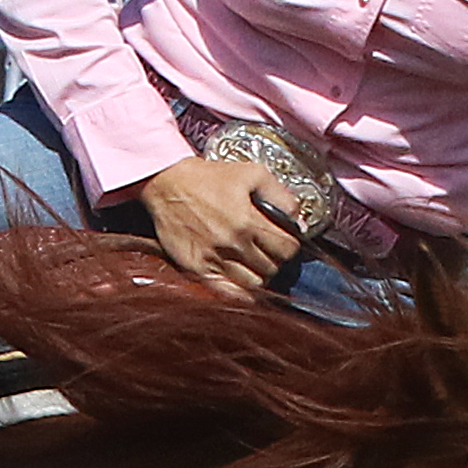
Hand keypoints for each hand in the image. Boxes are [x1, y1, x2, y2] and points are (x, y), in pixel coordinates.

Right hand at [131, 154, 309, 295]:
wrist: (167, 184)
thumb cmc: (208, 178)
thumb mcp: (251, 174)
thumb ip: (280, 195)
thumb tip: (299, 219)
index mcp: (248, 221)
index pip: (287, 248)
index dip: (290, 246)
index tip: (284, 242)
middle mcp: (233, 243)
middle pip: (272, 268)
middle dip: (275, 260)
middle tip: (268, 251)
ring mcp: (214, 259)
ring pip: (253, 283)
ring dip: (259, 275)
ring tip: (253, 263)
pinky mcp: (197, 269)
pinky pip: (228, 293)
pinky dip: (242, 294)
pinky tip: (244, 285)